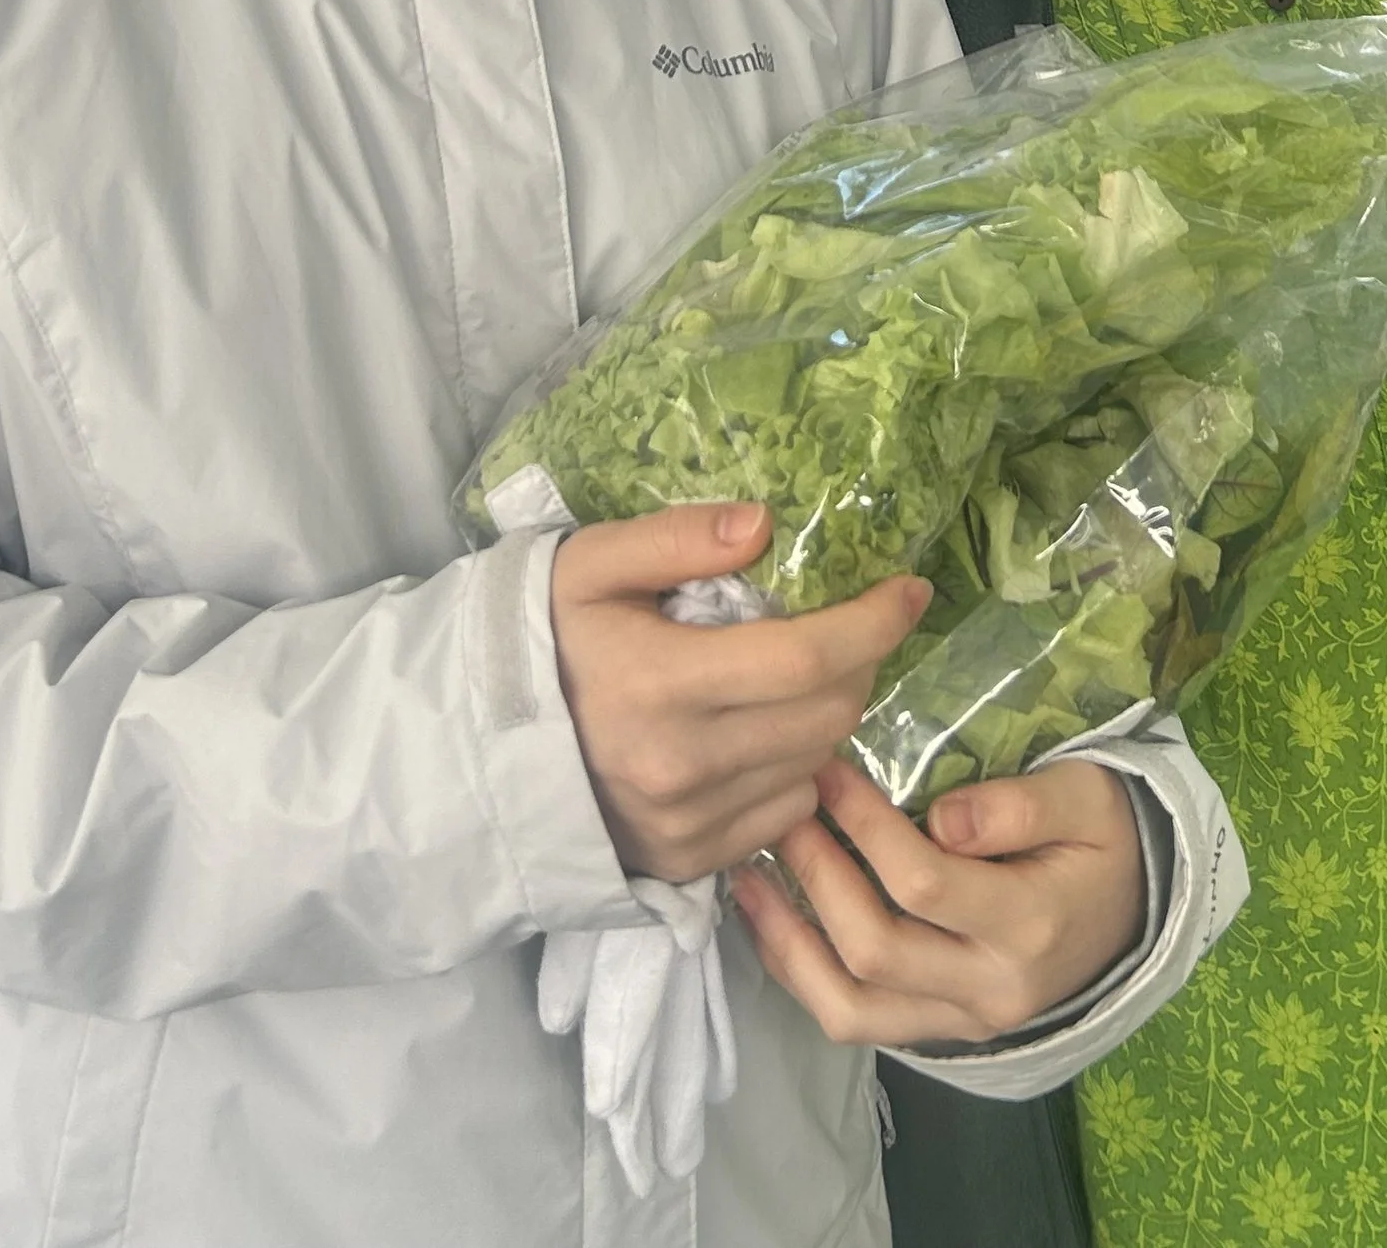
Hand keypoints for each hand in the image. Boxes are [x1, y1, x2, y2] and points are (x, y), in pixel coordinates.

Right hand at [551, 504, 932, 882]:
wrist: (477, 750)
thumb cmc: (543, 640)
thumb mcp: (591, 563)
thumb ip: (676, 537)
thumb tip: (764, 524)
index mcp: (662, 683)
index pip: (806, 657)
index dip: (873, 622)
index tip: (910, 589)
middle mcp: (684, 765)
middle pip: (827, 713)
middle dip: (860, 662)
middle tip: (848, 627)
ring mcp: (688, 824)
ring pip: (816, 764)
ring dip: (829, 715)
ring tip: (799, 678)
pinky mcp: (689, 861)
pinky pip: (785, 814)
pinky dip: (795, 769)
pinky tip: (762, 734)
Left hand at [732, 755, 1145, 1046]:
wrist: (1132, 916)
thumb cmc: (1103, 840)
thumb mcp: (1087, 800)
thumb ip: (1020, 807)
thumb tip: (942, 819)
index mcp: (1031, 927)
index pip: (925, 885)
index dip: (865, 826)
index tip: (828, 766)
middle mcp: (990, 991)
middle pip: (875, 951)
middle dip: (815, 873)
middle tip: (781, 807)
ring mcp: (959, 1022)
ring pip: (850, 1008)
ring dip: (788, 941)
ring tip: (747, 873)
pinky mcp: (935, 1030)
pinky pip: (854, 1020)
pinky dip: (800, 973)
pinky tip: (768, 919)